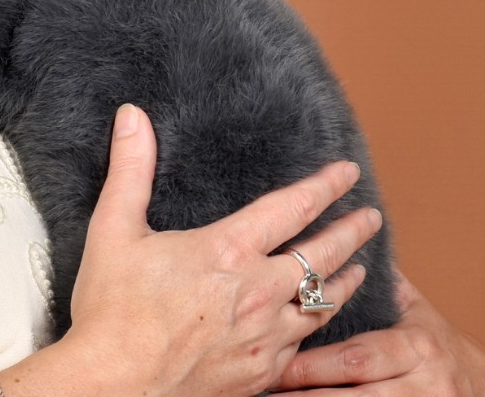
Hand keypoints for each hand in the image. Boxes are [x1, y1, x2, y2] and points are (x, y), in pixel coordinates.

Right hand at [59, 104, 381, 396]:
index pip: (292, 208)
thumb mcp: (114, 228)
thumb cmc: (113, 309)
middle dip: (352, 232)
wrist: (114, 387)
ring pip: (322, 305)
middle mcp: (257, 293)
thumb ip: (130, 168)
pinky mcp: (261, 374)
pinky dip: (319, 326)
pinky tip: (318, 323)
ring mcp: (264, 339)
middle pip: (322, 256)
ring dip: (346, 282)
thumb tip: (132, 115)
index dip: (325, 186)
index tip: (348, 172)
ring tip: (361, 269)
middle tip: (372, 217)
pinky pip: (304, 347)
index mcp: (227, 251)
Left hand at [271, 272, 484, 394]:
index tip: (273, 362)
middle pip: (354, 393)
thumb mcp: (418, 313)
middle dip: (305, 395)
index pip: (355, 357)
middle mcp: (426, 385)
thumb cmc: (442, 347)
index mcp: (418, 347)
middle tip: (264, 390)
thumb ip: (380, 283)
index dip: (311, 365)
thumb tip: (336, 232)